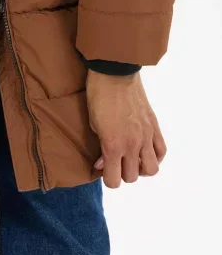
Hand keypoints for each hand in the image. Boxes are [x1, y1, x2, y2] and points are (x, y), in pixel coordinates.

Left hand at [86, 70, 166, 188]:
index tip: (103, 168)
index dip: (107, 178)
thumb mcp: (93, 125)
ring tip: (132, 158)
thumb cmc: (98, 98)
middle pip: (132, 177)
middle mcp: (132, 145)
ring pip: (152, 170)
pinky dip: (155, 156)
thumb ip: (100, 148)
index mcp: (113, 146)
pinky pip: (162, 151)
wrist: (115, 74)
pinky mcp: (155, 127)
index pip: (114, 181)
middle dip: (121, 173)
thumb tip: (103, 163)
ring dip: (140, 168)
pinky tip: (145, 151)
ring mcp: (146, 136)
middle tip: (115, 161)